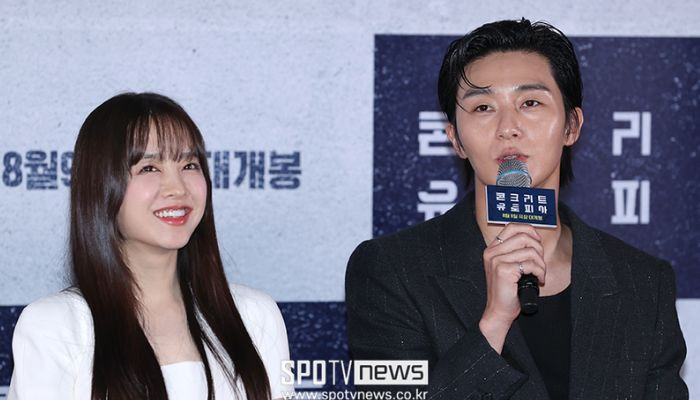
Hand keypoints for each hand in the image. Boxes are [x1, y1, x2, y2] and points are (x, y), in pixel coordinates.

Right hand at [479, 223, 544, 351]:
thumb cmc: (507, 291)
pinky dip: (540, 272)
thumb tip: (534, 239)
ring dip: (541, 263)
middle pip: (524, 236)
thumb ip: (515, 252)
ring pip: (530, 251)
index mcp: (492, 249)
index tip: (537, 241)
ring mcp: (497, 261)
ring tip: (539, 273)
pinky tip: (539, 280)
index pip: (512, 227)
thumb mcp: (508, 266)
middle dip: (538, 249)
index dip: (529, 230)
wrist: (499, 311)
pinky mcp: (504, 270)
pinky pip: (530, 264)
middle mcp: (492, 253)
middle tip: (539, 263)